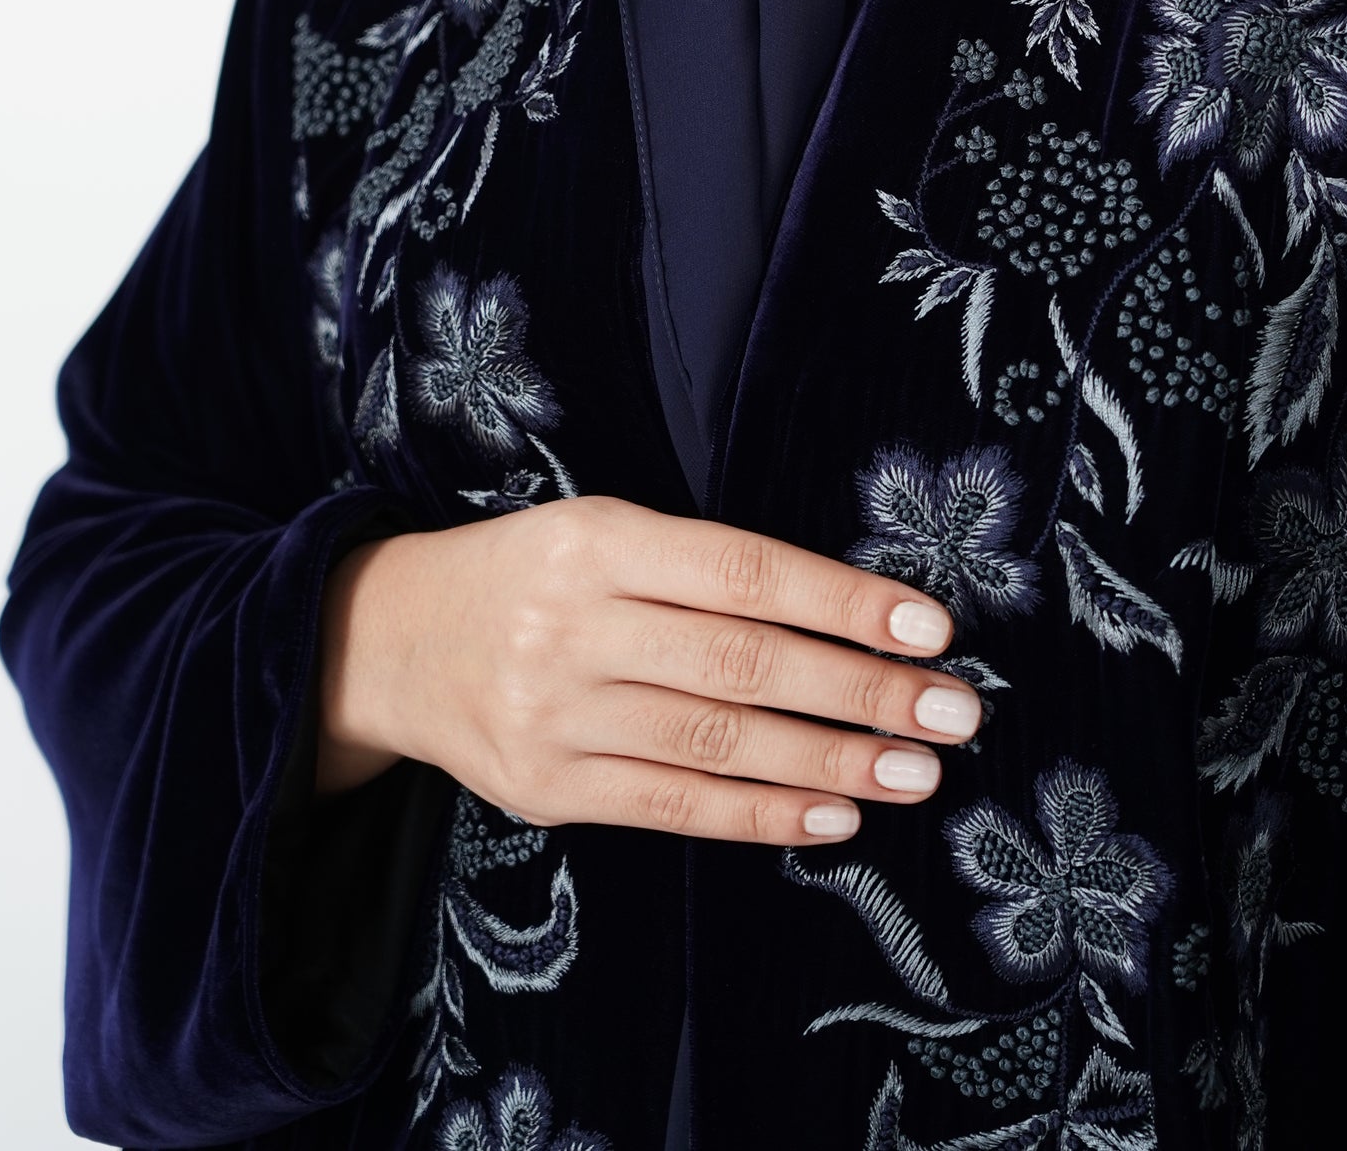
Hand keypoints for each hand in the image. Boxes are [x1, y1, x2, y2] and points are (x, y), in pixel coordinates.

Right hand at [315, 493, 982, 844]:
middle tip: (953, 714)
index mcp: (599, 541)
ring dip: (832, 764)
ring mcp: (555, 715)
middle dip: (862, 693)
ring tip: (915, 773)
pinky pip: (672, 809)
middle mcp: (575, 626)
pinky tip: (832, 817)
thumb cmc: (537, 573)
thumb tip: (854, 620)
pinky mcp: (546, 790)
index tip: (930, 628)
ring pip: (718, 746)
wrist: (393, 640)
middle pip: (744, 666)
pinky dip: (760, 816)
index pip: (745, 572)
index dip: (843, 601)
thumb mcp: (606, 530)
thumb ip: (708, 570)